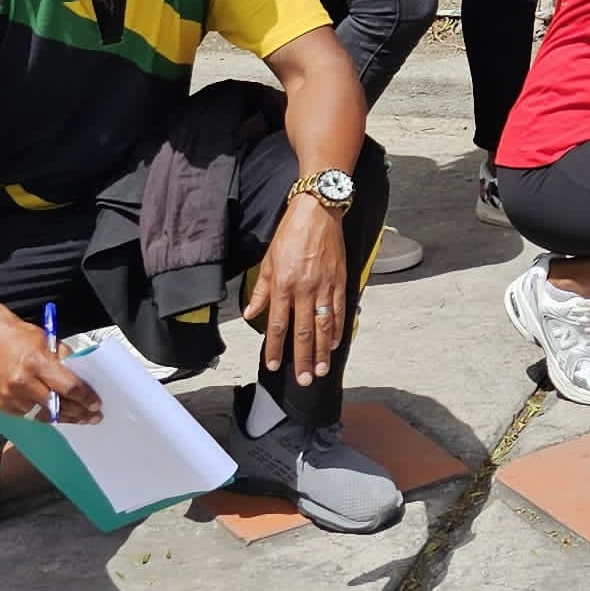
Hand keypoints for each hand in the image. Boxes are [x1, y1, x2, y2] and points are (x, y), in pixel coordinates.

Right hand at [0, 315, 100, 426]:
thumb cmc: (22, 338)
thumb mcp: (50, 341)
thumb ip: (66, 360)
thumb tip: (84, 378)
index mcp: (37, 362)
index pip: (68, 387)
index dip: (85, 398)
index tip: (96, 404)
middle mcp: (23, 382)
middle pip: (57, 406)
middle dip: (78, 413)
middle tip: (92, 417)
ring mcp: (11, 396)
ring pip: (43, 415)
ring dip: (63, 417)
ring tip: (78, 418)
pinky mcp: (3, 404)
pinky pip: (28, 415)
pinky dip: (42, 414)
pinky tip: (55, 412)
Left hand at [246, 191, 354, 387]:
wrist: (317, 211)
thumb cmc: (290, 233)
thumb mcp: (268, 260)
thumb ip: (260, 290)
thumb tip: (250, 313)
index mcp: (282, 285)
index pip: (276, 325)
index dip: (274, 348)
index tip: (272, 366)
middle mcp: (303, 290)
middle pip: (302, 332)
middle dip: (302, 359)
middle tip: (303, 379)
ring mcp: (324, 286)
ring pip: (323, 326)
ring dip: (322, 351)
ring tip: (320, 370)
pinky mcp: (339, 280)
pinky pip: (338, 310)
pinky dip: (337, 329)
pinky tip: (335, 344)